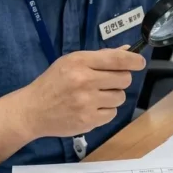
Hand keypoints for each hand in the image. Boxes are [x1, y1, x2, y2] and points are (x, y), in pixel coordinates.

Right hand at [17, 46, 145, 138]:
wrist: (32, 110)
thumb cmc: (53, 82)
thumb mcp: (71, 62)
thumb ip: (100, 57)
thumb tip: (127, 51)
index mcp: (80, 62)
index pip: (117, 59)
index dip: (134, 60)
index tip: (140, 62)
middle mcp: (84, 81)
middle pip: (124, 79)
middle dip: (121, 79)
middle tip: (108, 81)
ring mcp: (87, 103)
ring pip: (120, 97)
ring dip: (113, 96)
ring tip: (96, 96)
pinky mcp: (88, 121)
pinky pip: (112, 114)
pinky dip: (106, 111)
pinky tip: (92, 108)